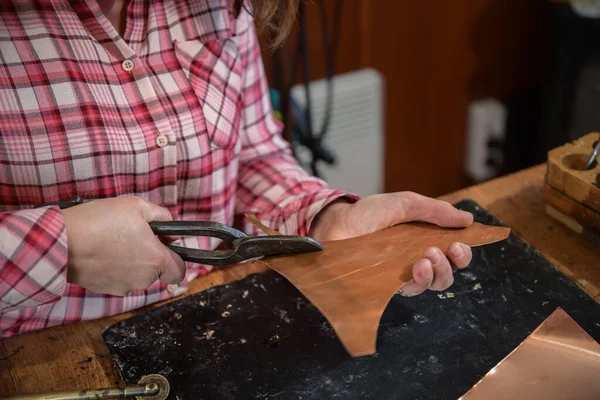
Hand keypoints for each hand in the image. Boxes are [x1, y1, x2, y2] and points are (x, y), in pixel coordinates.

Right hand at [62, 196, 185, 295]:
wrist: (61, 242)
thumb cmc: (100, 222)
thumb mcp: (137, 206)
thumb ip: (162, 216)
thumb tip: (171, 227)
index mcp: (156, 260)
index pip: (179, 270)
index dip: (175, 256)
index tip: (165, 244)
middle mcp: (143, 279)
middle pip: (156, 270)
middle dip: (150, 255)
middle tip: (133, 235)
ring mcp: (123, 287)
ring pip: (137, 274)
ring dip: (131, 260)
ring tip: (113, 241)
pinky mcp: (105, 289)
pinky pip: (119, 278)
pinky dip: (114, 267)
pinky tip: (102, 251)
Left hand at [309, 192, 473, 295]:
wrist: (336, 223)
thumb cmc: (367, 214)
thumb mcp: (403, 203)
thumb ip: (434, 210)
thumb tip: (467, 219)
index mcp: (422, 240)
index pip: (452, 253)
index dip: (462, 253)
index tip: (461, 244)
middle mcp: (415, 260)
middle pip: (447, 273)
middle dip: (453, 264)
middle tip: (446, 250)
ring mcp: (401, 274)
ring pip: (431, 285)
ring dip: (437, 273)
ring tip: (426, 257)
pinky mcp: (387, 286)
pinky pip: (410, 291)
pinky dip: (418, 282)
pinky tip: (415, 269)